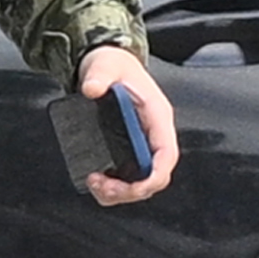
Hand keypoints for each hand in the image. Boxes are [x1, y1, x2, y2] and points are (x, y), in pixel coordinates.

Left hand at [77, 42, 176, 204]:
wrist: (108, 64)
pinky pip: (130, 179)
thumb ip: (99, 75)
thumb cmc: (114, 65)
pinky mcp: (129, 151)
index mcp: (157, 116)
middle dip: (131, 190)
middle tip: (102, 186)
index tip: (134, 187)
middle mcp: (154, 134)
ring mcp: (143, 145)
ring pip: (143, 183)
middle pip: (156, 176)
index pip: (167, 153)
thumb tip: (91, 88)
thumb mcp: (105, 65)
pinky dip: (114, 188)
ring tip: (96, 184)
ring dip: (120, 193)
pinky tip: (96, 180)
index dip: (155, 175)